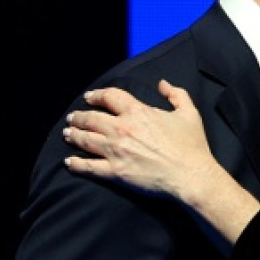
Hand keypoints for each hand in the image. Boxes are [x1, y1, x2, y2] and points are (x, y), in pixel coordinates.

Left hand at [63, 79, 220, 204]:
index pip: (109, 97)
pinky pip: (89, 166)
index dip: (97, 95)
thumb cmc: (192, 146)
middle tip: (72, 117)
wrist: (191, 176)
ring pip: (85, 139)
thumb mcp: (189, 113)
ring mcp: (116, 151)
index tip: (89, 97)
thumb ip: (176, 94)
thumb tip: (162, 84)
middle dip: (78, 116)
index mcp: (138, 112)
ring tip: (67, 133)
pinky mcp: (115, 172)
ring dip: (73, 135)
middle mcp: (122, 129)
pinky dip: (76, 163)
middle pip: (91, 118)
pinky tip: (69, 161)